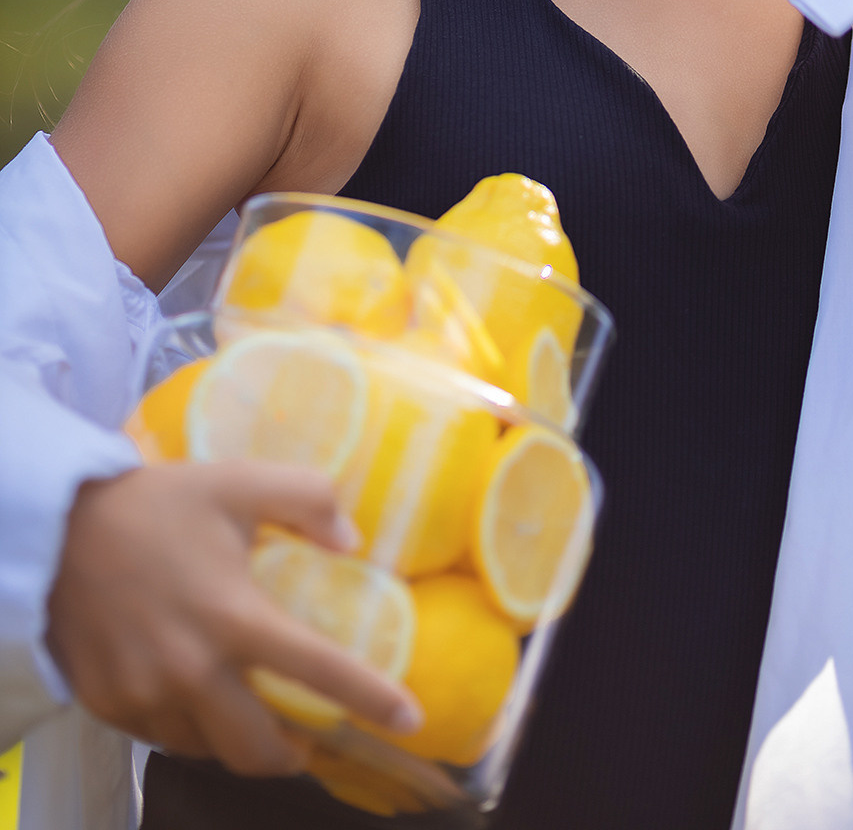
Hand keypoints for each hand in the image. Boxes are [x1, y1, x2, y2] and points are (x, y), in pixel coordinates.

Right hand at [47, 461, 421, 774]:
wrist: (60, 528)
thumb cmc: (158, 504)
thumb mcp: (239, 482)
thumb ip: (307, 499)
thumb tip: (352, 540)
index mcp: (235, 616)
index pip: (319, 672)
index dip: (370, 700)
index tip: (406, 719)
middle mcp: (192, 670)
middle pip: (258, 750)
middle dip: (294, 755)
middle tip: (311, 739)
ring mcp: (146, 695)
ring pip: (208, 749)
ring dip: (238, 739)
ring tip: (250, 711)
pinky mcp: (110, 705)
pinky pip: (163, 736)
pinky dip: (189, 726)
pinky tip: (195, 694)